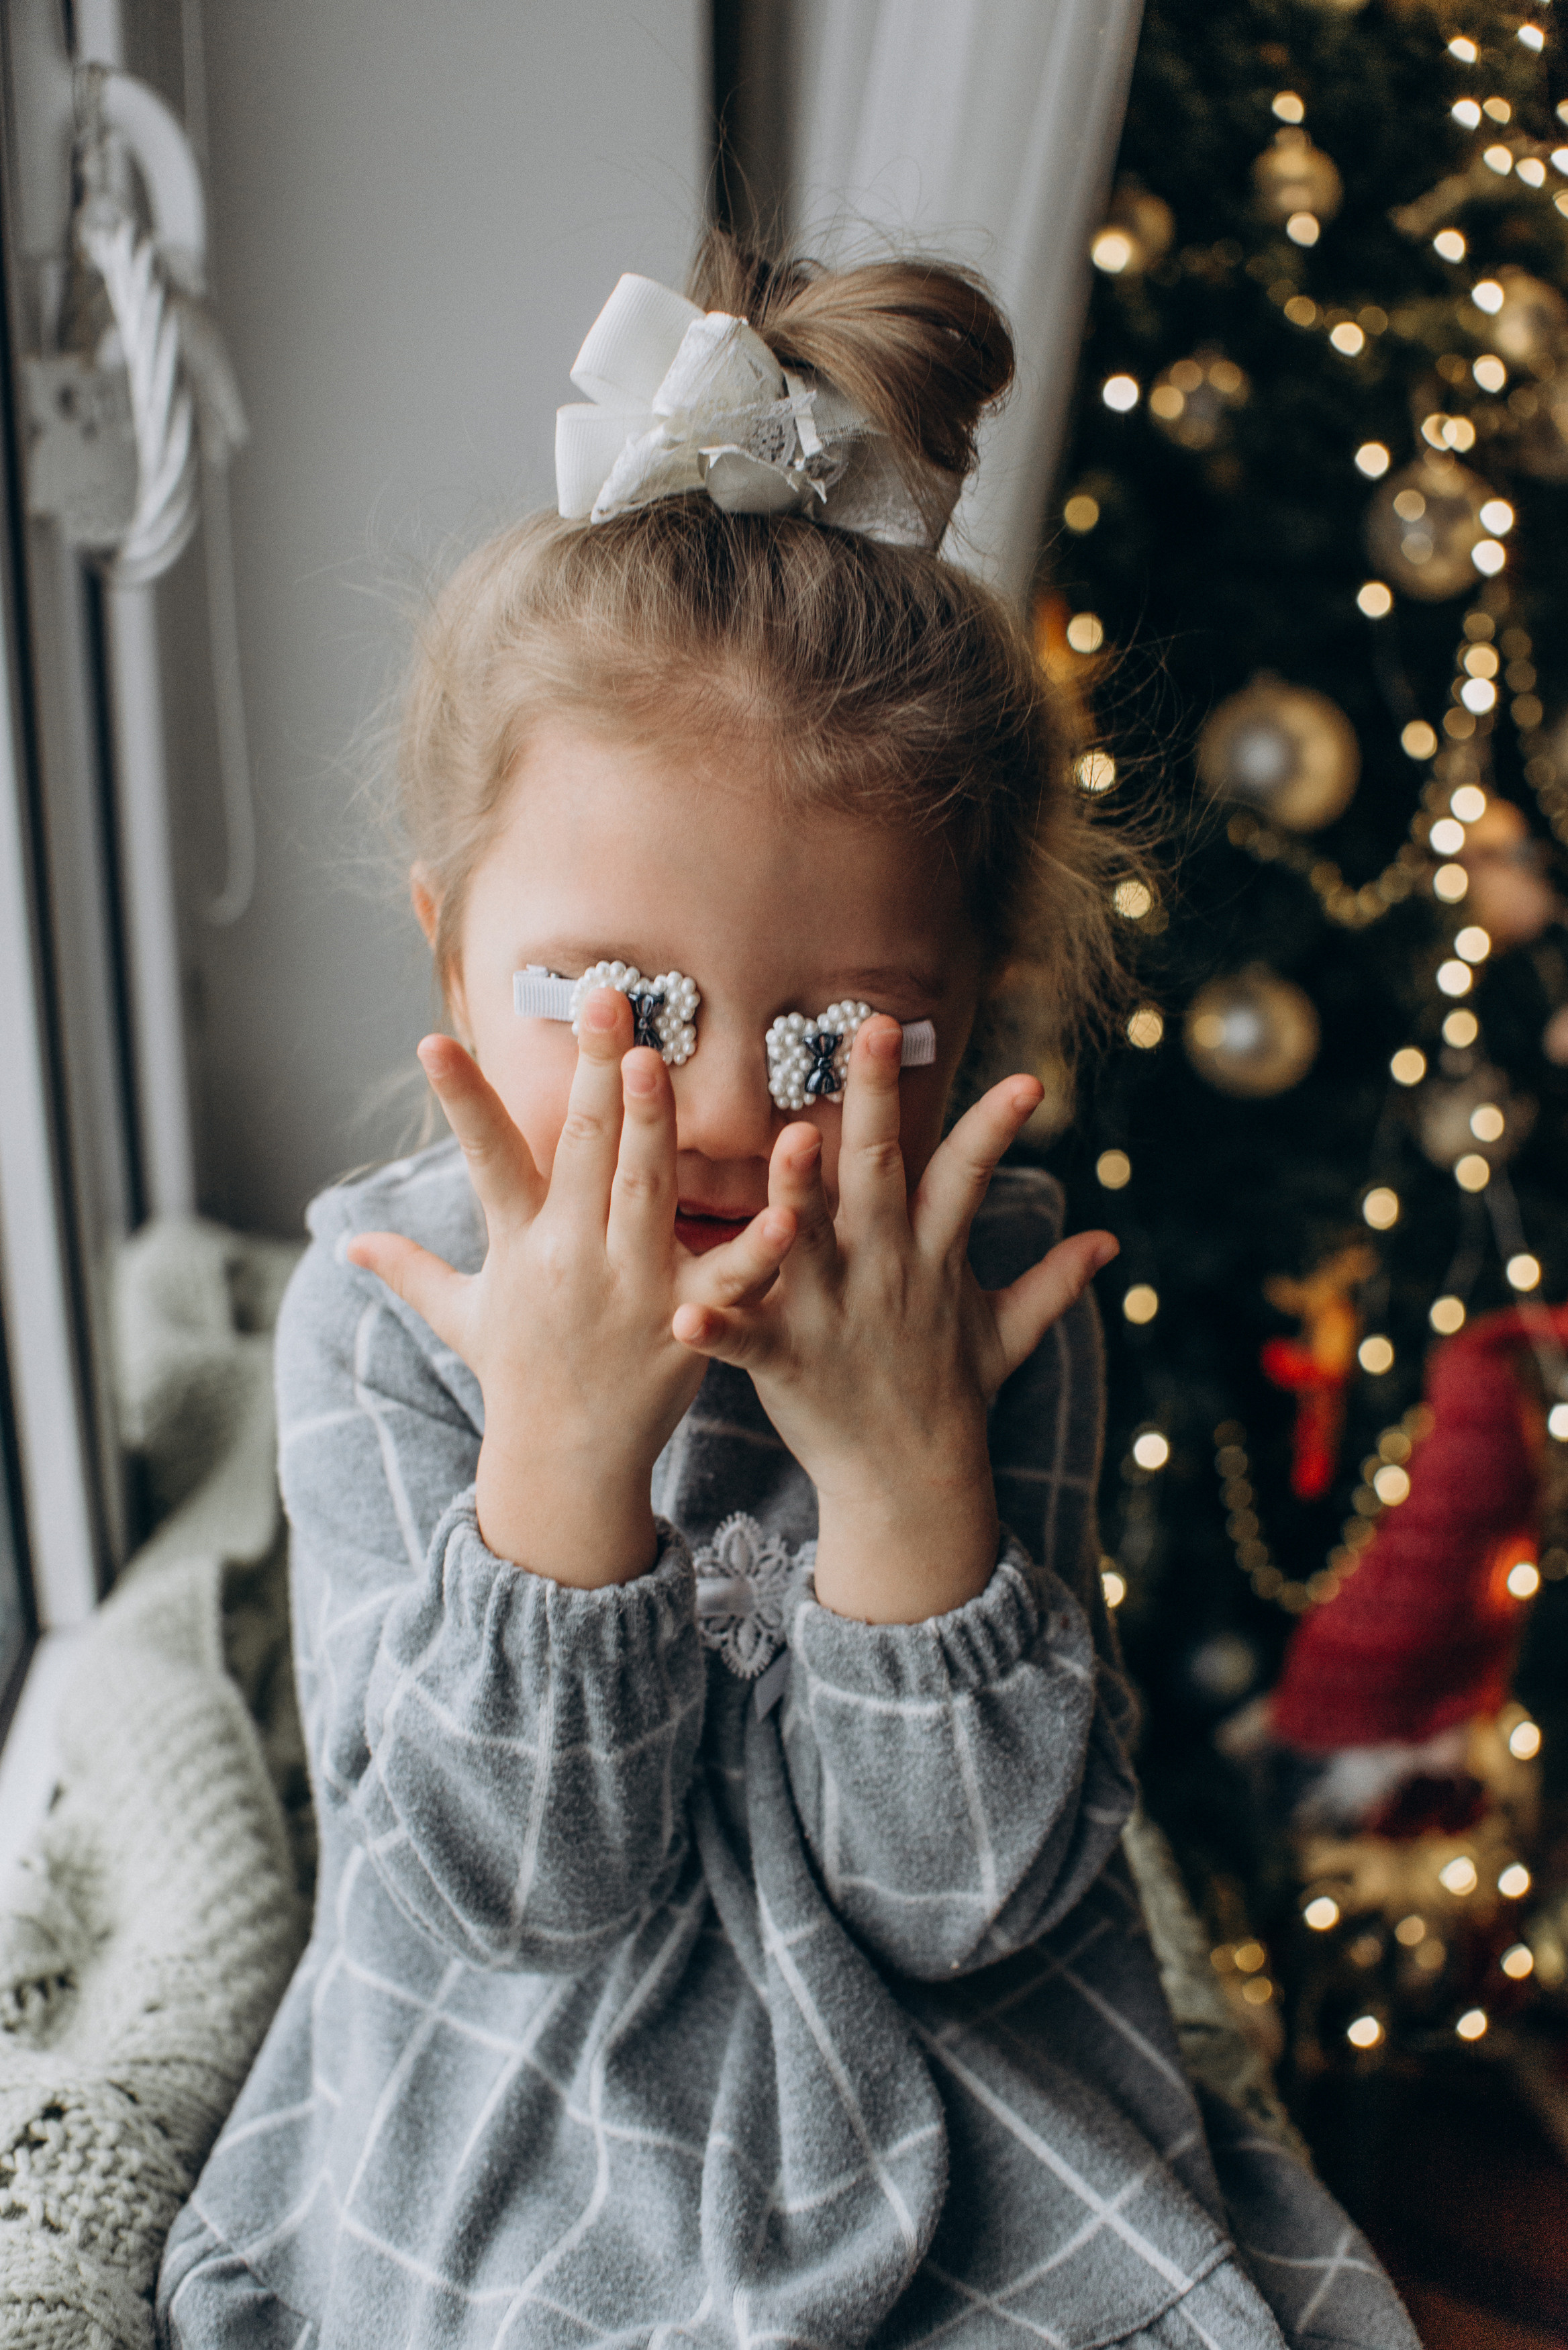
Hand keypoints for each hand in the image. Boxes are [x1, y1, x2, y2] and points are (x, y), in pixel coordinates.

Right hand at [346, 991, 795, 1585]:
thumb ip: (411, 1268)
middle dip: (591, 1073)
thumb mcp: (460, 1317)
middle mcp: (572, 1256)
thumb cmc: (519, 1379)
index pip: (484, 1157)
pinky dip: (761, 1244)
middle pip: (584, 1151)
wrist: (565, 1467)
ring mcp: (630, 1287)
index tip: (434, 1040)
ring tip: (653, 1061)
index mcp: (521, 1243)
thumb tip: (346, 1240)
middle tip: (605, 1000)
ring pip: (646, 1190)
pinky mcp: (686, 1323)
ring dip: (651, 1125)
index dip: (460, 1100)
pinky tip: (788, 1205)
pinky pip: (731, 1276)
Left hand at [671, 1018, 1116, 1622]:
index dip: (997, 1128)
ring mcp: (833, 1314)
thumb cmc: (948, 1396)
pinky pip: (745, 1339)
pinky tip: (683, 1311)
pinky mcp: (787, 1361)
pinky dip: (716, 1327)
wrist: (910, 1485)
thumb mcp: (1006, 1334)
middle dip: (875, 1100)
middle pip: (878, 1172)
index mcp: (928, 1254)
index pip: (968, 1176)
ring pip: (810, 1239)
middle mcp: (882, 1270)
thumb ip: (1051, 1282)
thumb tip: (1108, 1242)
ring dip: (797, 1193)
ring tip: (787, 1141)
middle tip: (872, 1030)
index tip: (1031, 1079)